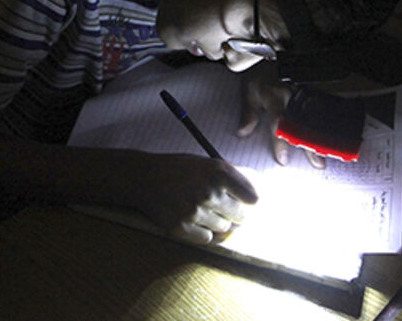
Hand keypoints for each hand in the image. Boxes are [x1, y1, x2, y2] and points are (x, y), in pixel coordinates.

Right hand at [123, 152, 257, 244]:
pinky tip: (193, 219)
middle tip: (221, 207)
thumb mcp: (206, 163)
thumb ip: (231, 176)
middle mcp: (209, 192)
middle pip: (241, 217)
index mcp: (218, 172)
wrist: (144, 178)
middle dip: (234, 214)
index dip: (249, 201)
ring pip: (224, 229)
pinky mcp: (182, 228)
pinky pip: (207, 238)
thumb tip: (258, 193)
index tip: (243, 201)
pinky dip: (203, 232)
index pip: (253, 198)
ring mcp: (195, 212)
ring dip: (218, 222)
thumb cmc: (178, 169)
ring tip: (202, 210)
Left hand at [237, 66, 326, 167]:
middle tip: (318, 164)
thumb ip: (249, 114)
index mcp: (275, 97)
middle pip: (303, 124)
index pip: (279, 123)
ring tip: (329, 155)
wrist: (271, 52)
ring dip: (322, 137)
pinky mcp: (312, 89)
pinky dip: (327, 123)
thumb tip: (242, 133)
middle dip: (311, 146)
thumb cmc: (259, 74)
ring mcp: (304, 92)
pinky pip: (321, 108)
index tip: (283, 160)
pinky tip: (334, 137)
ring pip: (315, 118)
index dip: (281, 142)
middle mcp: (292, 96)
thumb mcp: (250, 92)